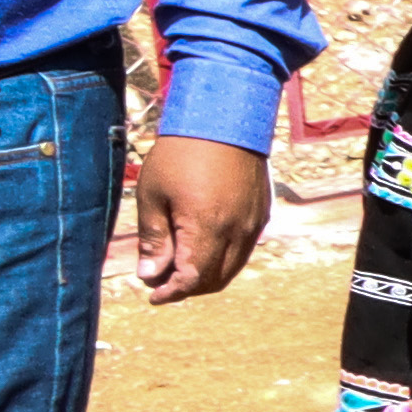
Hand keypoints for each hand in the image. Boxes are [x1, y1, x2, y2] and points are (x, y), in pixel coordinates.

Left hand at [125, 136, 270, 303]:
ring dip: (207, 275)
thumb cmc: (181, 153)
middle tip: (161, 280)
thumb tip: (150, 275)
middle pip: (215, 280)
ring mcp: (253, 224)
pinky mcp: (261, 213)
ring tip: (180, 264)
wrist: (224, 118)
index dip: (171, 292)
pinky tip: (203, 245)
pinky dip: (223, 258)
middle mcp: (237, 232)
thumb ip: (154, 239)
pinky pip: (244, 249)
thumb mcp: (153, 195)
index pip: (192, 279)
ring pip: (232, 268)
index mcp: (208, 229)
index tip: (152, 294)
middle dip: (188, 288)